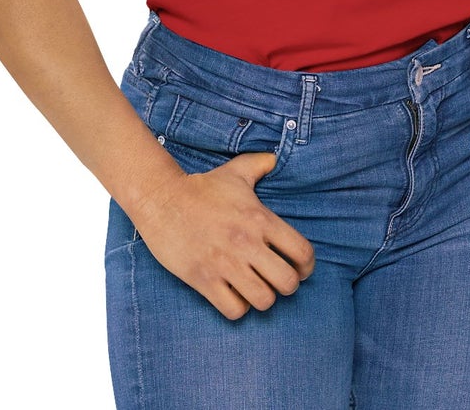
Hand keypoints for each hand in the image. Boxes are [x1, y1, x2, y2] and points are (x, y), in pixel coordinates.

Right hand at [129, 152, 315, 318]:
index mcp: (261, 219)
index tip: (301, 268)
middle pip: (287, 282)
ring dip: (263, 298)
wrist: (162, 200)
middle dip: (288, 285)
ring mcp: (226, 264)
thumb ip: (261, 164)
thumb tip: (274, 158)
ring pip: (263, 300)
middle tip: (279, 280)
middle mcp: (247, 244)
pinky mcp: (204, 280)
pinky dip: (238, 308)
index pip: (302, 252)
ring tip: (257, 288)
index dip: (307, 265)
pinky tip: (234, 295)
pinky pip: (234, 310)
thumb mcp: (237, 171)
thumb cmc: (203, 187)